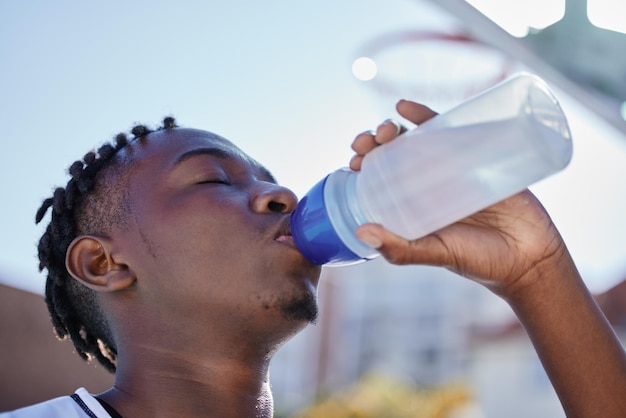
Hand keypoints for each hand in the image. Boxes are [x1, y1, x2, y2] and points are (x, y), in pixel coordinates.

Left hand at [350, 100, 567, 298]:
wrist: (532, 257)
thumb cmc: (480, 261)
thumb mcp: (437, 254)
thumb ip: (402, 248)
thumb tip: (361, 231)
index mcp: (413, 208)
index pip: (380, 180)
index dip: (364, 166)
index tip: (354, 161)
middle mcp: (428, 186)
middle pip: (394, 155)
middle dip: (375, 143)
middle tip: (367, 142)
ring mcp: (453, 169)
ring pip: (417, 140)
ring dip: (393, 128)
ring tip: (384, 128)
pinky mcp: (478, 156)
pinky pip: (449, 131)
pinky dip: (425, 115)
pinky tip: (405, 105)